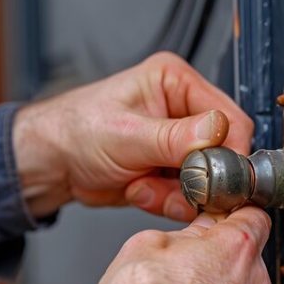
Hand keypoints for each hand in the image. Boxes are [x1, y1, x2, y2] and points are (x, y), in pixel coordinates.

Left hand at [13, 52, 252, 219]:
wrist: (54, 164)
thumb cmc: (77, 131)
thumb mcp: (127, 133)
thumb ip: (175, 137)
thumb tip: (217, 132)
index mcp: (175, 82)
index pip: (229, 117)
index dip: (229, 152)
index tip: (216, 176)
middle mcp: (181, 110)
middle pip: (221, 152)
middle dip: (197, 177)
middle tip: (174, 186)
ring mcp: (177, 143)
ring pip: (205, 179)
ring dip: (177, 192)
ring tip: (144, 185)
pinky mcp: (171, 170)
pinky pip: (188, 195)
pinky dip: (166, 201)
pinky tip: (141, 190)